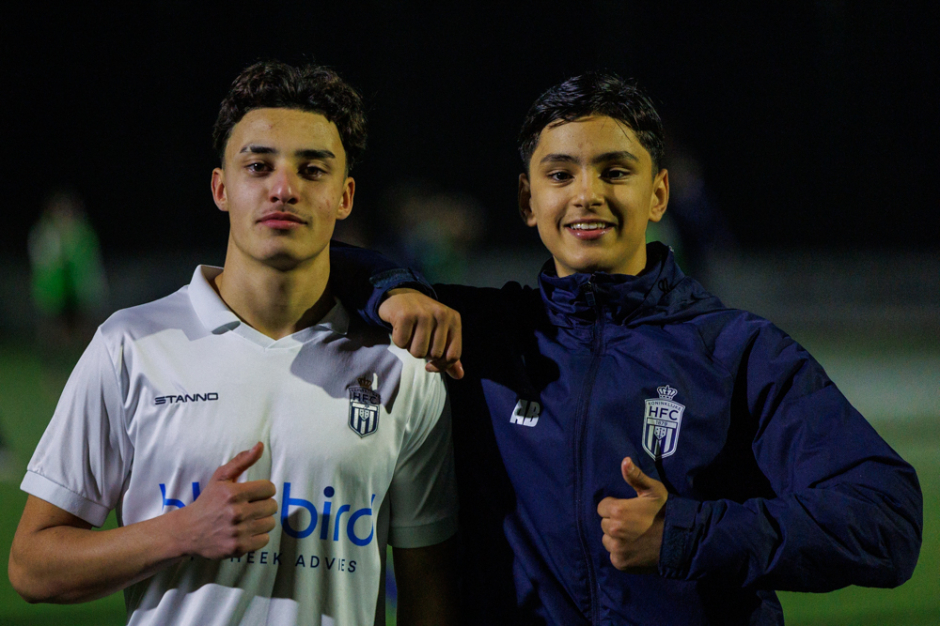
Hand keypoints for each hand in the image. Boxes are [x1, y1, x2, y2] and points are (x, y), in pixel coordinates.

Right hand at [175, 442, 277, 558]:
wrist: (188, 531)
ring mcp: (238, 531)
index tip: (254, 494)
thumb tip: (260, 445)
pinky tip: (246, 531)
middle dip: (263, 505)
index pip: (269, 488)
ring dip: (262, 520)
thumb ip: (242, 461)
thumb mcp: (221, 477)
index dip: (263, 490)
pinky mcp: (238, 548)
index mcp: (233, 493)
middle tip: (250, 507)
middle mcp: (237, 512)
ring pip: (270, 523)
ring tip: (248, 519)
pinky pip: (264, 540)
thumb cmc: (208, 501)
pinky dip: (258, 536)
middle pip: (272, 506)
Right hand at [379, 288, 463, 378]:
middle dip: (423, 353)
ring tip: (410, 333)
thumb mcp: (441, 333)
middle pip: (434, 355)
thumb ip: (450, 355)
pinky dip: (398, 340)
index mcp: (454, 320)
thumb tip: (459, 376)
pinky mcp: (405, 315)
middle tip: (418, 337)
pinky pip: (402, 343)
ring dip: (410, 347)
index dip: (441, 366)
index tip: (430, 365)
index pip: (453, 356)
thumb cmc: (423, 320)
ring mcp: (423, 314)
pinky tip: (400, 328)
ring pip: (417, 352)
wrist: (401, 296)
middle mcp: (441, 314)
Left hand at [597, 457, 666, 571]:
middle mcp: (614, 530)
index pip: (602, 507)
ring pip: (607, 539)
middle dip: (615, 522)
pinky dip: (620, 552)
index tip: (629, 510)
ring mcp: (616, 548)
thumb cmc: (666, 513)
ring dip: (615, 538)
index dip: (615, 507)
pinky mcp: (620, 563)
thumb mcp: (654, 491)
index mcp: (618, 510)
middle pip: (604, 523)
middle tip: (633, 524)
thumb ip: (636, 476)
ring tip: (633, 536)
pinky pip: (613, 554)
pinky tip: (635, 548)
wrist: (680, 542)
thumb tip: (624, 460)